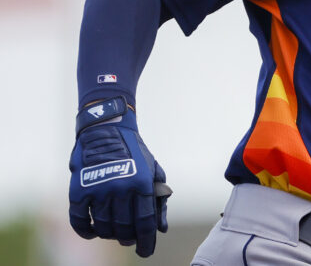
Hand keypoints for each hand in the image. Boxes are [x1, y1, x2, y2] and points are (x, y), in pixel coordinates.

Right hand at [68, 97, 170, 257]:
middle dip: (128, 239)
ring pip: (103, 226)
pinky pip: (79, 220)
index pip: (145, 222)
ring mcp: (98, 189)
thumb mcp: (153, 171)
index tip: (146, 252)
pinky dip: (85, 231)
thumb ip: (158, 199)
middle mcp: (121, 187)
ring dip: (109, 235)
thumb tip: (161, 229)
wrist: (107, 129)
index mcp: (142, 183)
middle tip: (129, 240)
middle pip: (124, 227)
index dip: (146, 241)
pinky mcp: (79, 189)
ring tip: (114, 233)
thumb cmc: (134, 152)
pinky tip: (92, 232)